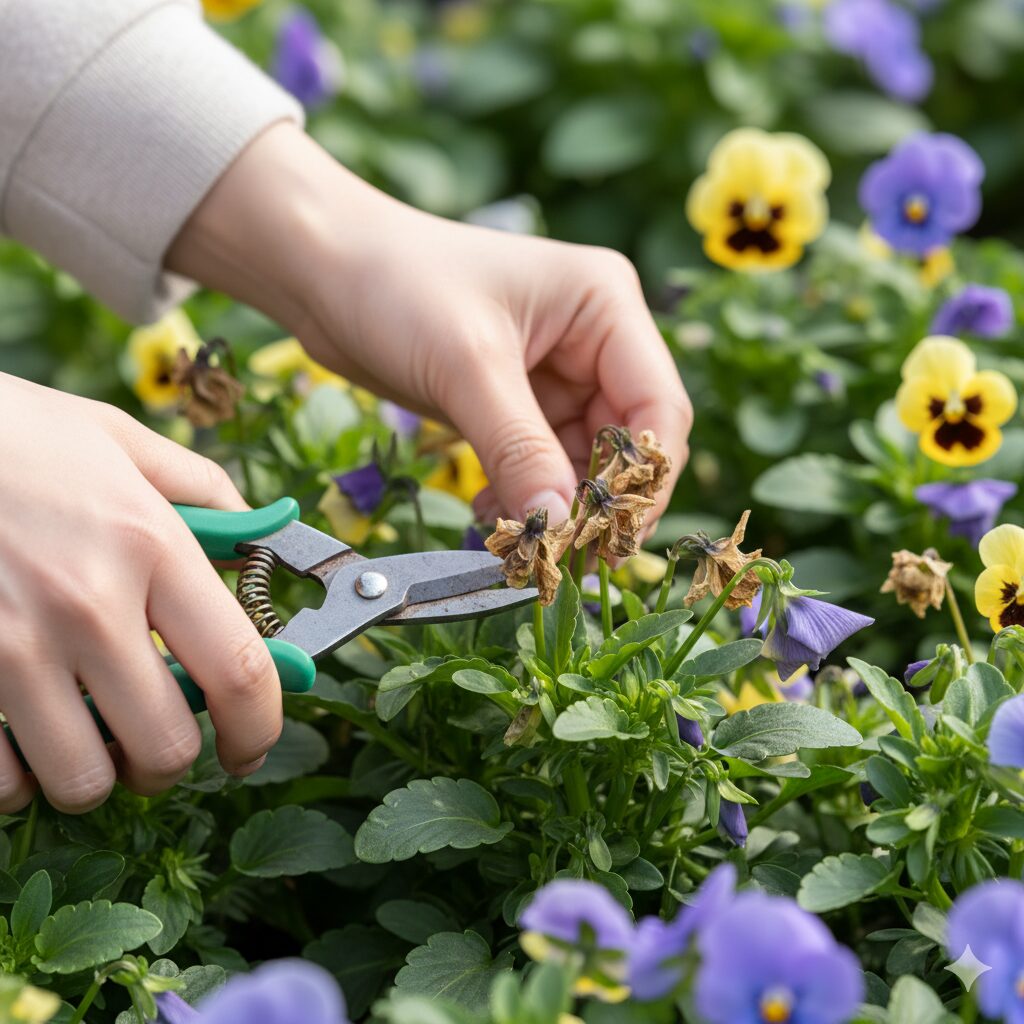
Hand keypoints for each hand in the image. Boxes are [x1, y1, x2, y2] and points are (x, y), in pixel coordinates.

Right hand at [0, 375, 280, 812]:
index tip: (249, 746)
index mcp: (149, 544)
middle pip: (166, 745)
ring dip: (98, 773)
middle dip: (171, 758)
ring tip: (88, 738)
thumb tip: (256, 540)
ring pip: (83, 780)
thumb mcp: (120, 440)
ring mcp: (10, 646)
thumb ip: (201, 490)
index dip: (259, 728)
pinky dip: (18, 777)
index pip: (238, 670)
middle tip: (155, 736)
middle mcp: (88, 604)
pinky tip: (21, 739)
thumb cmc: (10, 433)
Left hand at [169, 124, 691, 525]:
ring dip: (552, 505)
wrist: (323, 270)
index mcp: (606, 306)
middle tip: (557, 553)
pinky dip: (523, 496)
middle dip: (594, 500)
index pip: (657, 406)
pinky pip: (539, 464)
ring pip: (579, 461)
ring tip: (513, 538)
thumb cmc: (396, 287)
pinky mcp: (516, 401)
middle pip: (624, 441)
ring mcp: (556, 373)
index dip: (643, 479)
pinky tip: (491, 516)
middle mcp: (593, 340)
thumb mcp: (466, 367)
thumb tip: (560, 526)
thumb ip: (519, 448)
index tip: (610, 538)